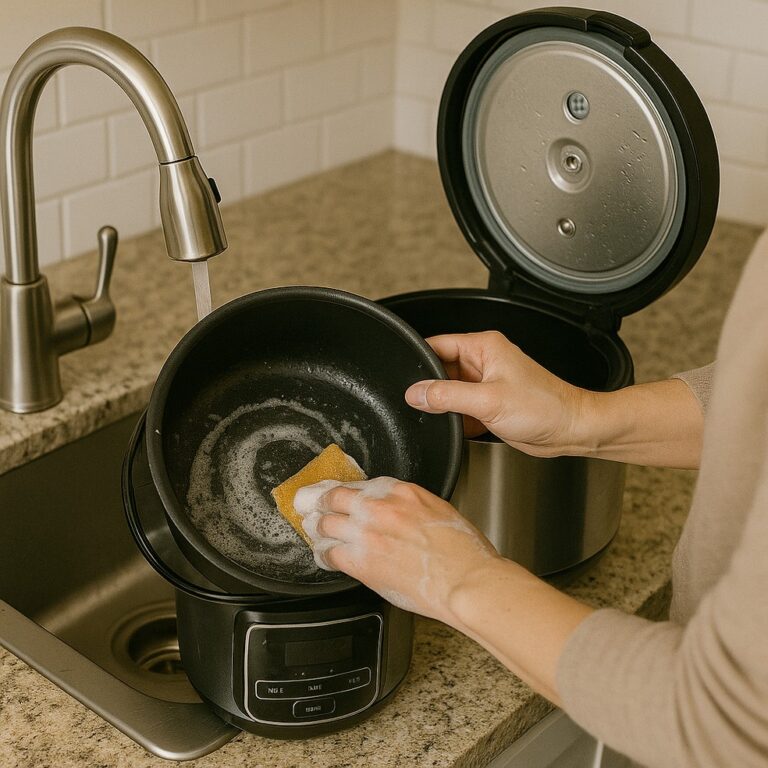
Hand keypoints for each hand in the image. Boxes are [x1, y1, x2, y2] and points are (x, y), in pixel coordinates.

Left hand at [294, 478, 499, 623]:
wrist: (465, 579)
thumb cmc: (461, 549)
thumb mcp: (437, 508)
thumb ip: (408, 505)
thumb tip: (393, 511)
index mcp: (399, 490)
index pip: (356, 484)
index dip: (339, 491)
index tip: (333, 495)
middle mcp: (378, 507)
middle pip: (332, 499)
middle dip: (315, 502)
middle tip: (306, 505)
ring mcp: (367, 534)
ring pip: (324, 524)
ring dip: (316, 528)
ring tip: (312, 530)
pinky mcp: (362, 562)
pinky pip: (329, 554)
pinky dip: (322, 553)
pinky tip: (322, 555)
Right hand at [406, 331, 590, 457]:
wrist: (570, 430)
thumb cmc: (545, 407)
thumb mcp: (489, 400)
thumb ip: (448, 396)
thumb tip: (416, 393)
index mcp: (484, 347)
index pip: (437, 344)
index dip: (418, 360)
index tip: (404, 378)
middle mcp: (482, 363)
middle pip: (439, 370)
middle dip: (429, 388)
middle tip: (422, 404)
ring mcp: (484, 385)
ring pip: (447, 392)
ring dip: (443, 406)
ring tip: (446, 416)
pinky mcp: (486, 406)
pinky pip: (459, 410)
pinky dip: (454, 420)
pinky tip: (458, 427)